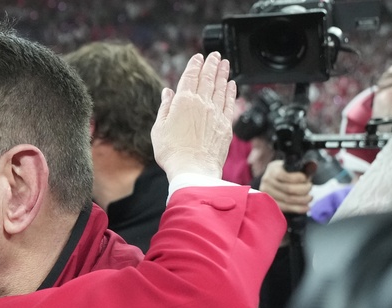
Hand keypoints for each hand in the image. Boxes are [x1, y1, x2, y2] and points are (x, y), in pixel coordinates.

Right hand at [151, 52, 235, 180]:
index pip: (190, 76)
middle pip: (208, 78)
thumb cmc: (172, 153)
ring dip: (223, 73)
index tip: (198, 57)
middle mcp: (201, 103)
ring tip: (224, 63)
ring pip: (221, 87)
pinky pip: (230, 102)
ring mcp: (216, 113)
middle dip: (211, 64)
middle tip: (215, 55)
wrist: (193, 169)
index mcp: (183, 101)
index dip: (195, 65)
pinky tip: (232, 84)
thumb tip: (167, 93)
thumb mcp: (159, 129)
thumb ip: (165, 108)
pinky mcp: (225, 124)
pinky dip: (231, 91)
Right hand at [259, 160, 311, 213]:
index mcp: (273, 169)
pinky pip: (286, 208)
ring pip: (288, 199)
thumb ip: (303, 167)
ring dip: (302, 199)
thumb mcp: (294, 167)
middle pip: (288, 189)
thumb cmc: (289, 173)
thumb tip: (312, 166)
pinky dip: (298, 208)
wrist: (276, 182)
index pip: (284, 175)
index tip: (306, 179)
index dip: (298, 178)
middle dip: (303, 189)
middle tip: (309, 187)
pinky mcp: (270, 204)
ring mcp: (266, 194)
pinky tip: (306, 207)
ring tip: (310, 197)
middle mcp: (267, 181)